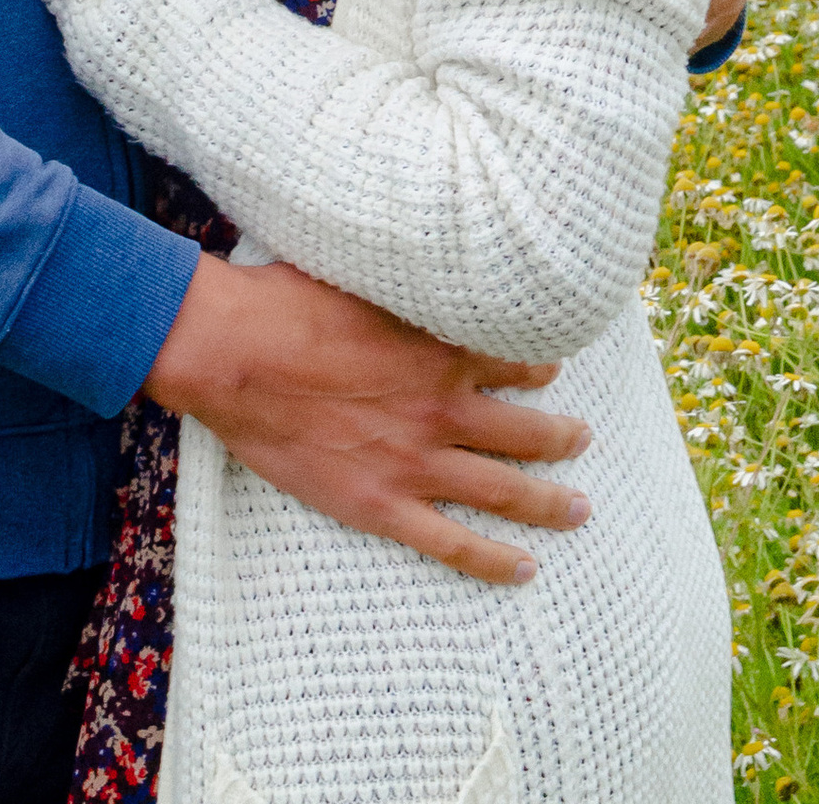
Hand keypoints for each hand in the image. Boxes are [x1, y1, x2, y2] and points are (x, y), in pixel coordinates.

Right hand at [146, 251, 592, 585]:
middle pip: (526, 429)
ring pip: (504, 488)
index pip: (515, 360)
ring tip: (580, 508)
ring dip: (549, 501)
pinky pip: (452, 543)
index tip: (554, 367)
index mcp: (441, 348)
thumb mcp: (363, 271)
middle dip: (562, 437)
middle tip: (583, 440)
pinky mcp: (381, 503)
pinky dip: (494, 560)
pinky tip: (525, 570)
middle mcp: (442, 406)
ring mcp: (415, 461)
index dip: (541, 365)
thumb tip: (428, 249)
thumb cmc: (289, 301)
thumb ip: (406, 278)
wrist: (235, 352)